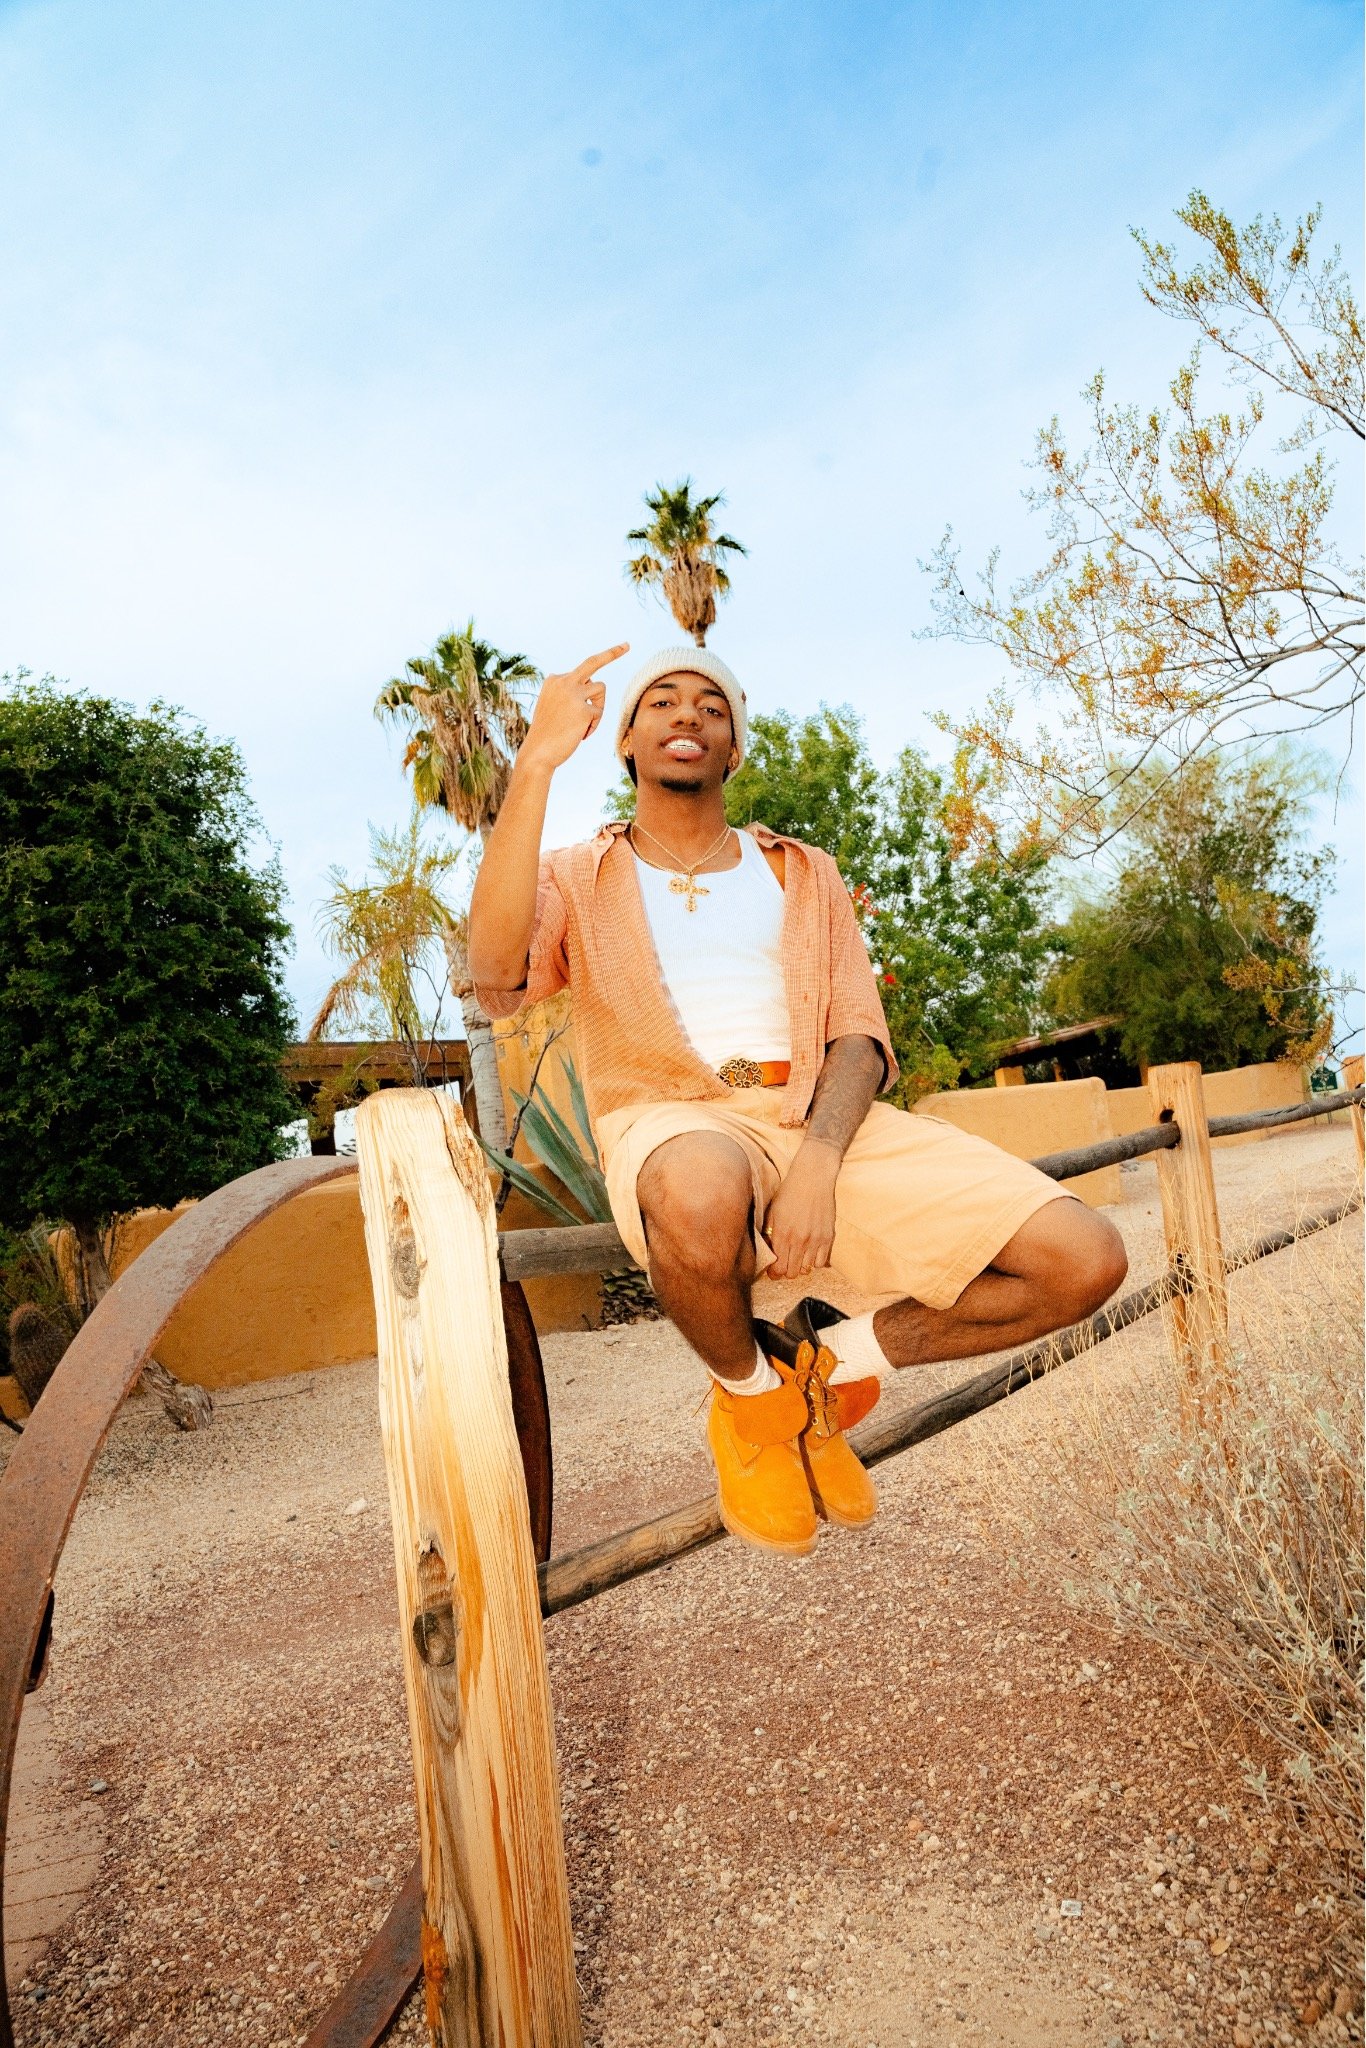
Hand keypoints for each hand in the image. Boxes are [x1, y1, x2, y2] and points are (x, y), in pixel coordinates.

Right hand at [522, 644, 629, 770]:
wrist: (537, 752)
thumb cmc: (546, 733)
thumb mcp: (552, 706)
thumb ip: (568, 693)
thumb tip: (593, 686)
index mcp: (554, 679)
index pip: (580, 672)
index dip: (592, 676)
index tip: (618, 649)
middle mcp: (563, 681)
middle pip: (593, 662)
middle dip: (612, 653)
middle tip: (627, 645)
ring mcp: (573, 694)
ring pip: (600, 689)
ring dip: (598, 707)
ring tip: (583, 725)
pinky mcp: (584, 709)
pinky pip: (598, 713)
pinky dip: (593, 726)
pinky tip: (580, 735)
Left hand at [764, 1141, 838, 1279]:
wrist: (813, 1177)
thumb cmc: (790, 1191)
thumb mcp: (773, 1211)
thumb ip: (770, 1234)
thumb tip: (767, 1251)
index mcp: (782, 1234)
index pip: (778, 1268)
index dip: (774, 1273)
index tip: (773, 1272)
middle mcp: (799, 1240)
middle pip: (792, 1272)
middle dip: (786, 1271)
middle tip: (785, 1265)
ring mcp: (815, 1240)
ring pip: (807, 1269)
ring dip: (801, 1266)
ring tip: (798, 1258)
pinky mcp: (828, 1237)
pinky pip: (822, 1262)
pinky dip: (815, 1262)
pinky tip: (811, 1253)